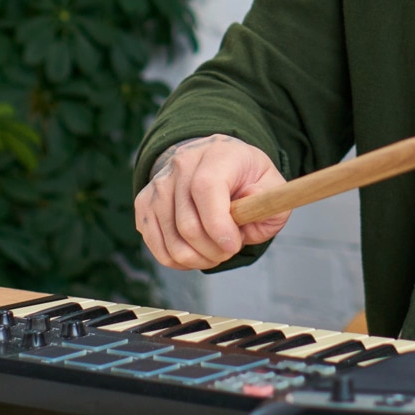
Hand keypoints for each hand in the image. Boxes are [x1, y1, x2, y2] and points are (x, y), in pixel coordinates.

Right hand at [134, 135, 288, 270]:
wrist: (214, 162)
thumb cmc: (245, 177)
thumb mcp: (270, 184)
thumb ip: (268, 202)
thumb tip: (244, 217)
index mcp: (216, 154)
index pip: (206, 189)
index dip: (219, 226)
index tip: (234, 245)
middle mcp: (181, 164)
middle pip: (188, 224)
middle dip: (214, 250)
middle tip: (230, 248)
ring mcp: (158, 184)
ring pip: (172, 242)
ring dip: (199, 259)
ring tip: (216, 251)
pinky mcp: (145, 204)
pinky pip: (158, 248)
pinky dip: (180, 261)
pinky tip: (197, 252)